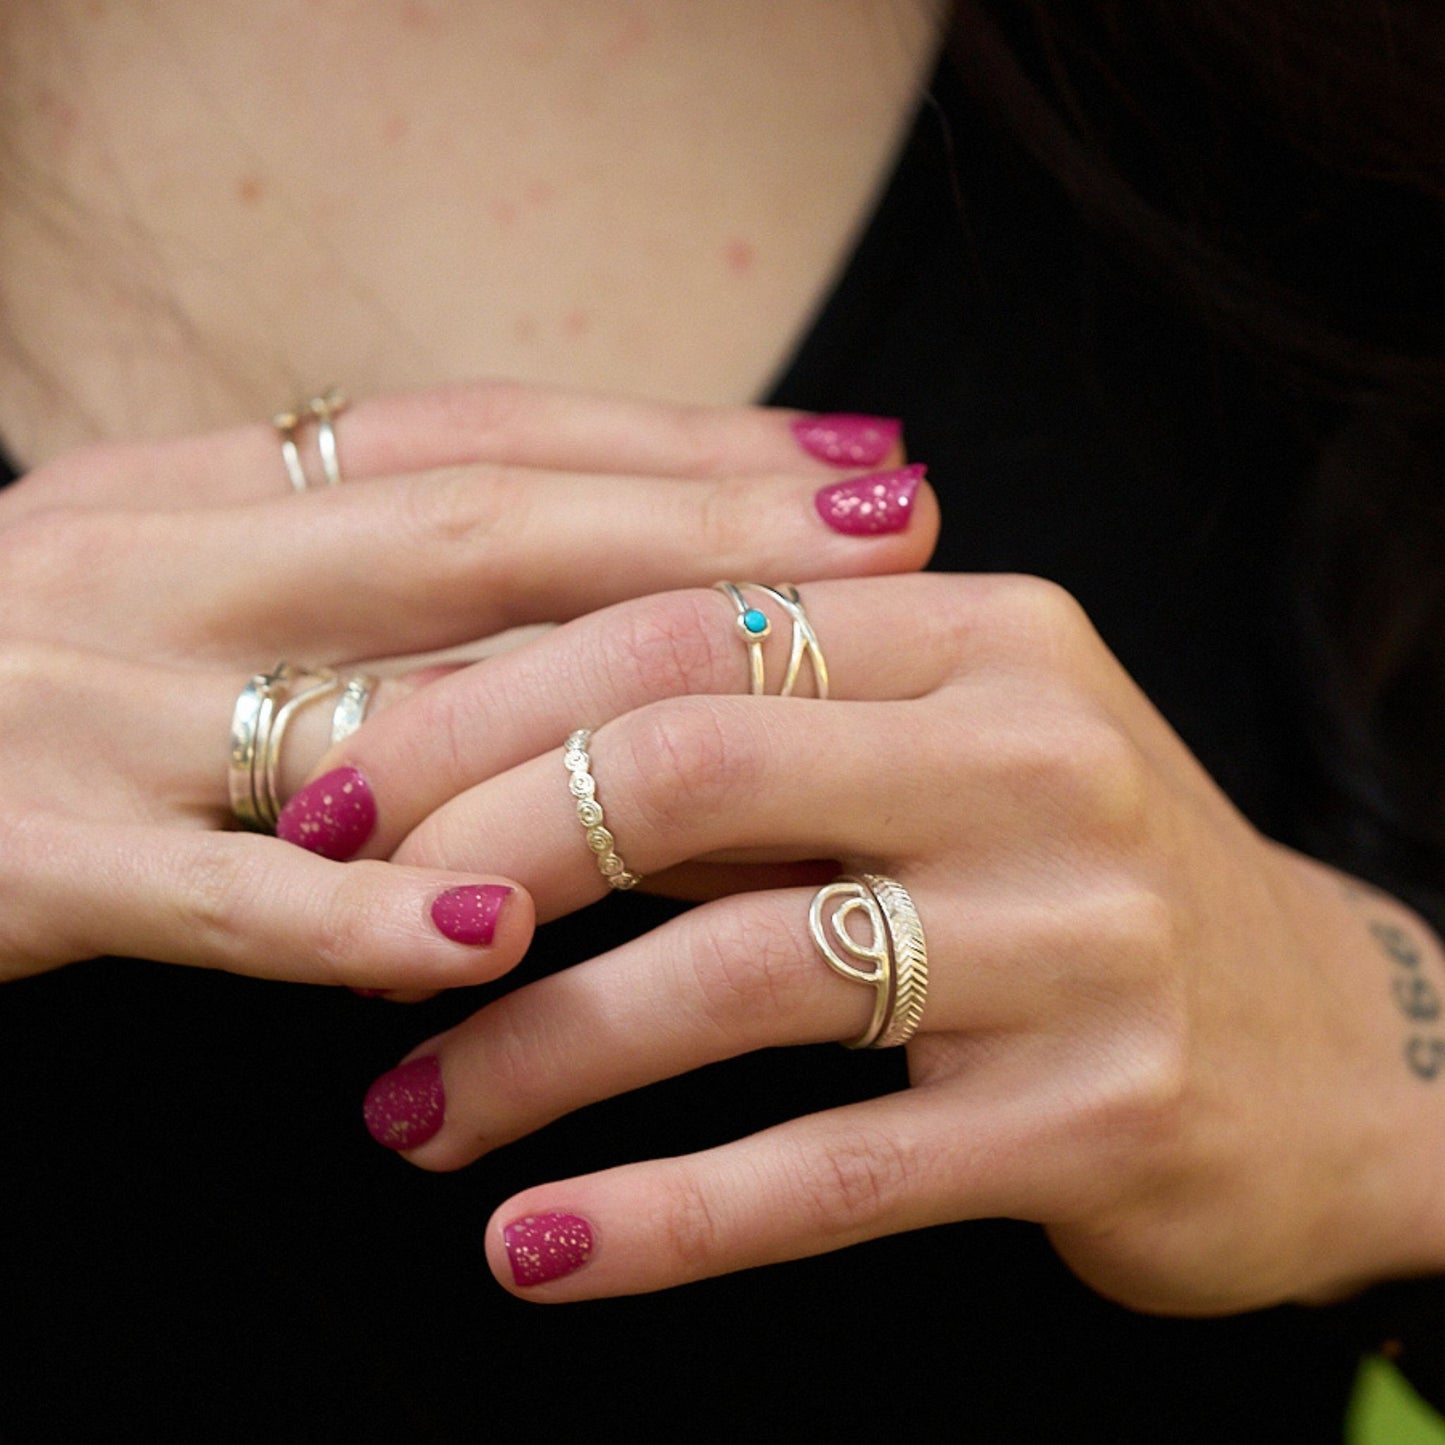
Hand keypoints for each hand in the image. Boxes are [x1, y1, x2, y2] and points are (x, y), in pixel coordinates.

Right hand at [0, 383, 932, 980]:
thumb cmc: (4, 697)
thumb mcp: (174, 590)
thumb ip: (351, 588)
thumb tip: (578, 597)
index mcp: (195, 490)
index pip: (483, 437)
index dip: (679, 442)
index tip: (852, 457)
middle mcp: (151, 561)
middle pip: (480, 528)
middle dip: (698, 530)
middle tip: (892, 530)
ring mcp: (79, 706)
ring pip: (379, 690)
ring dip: (597, 698)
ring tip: (787, 700)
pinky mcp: (12, 864)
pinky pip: (214, 895)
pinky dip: (356, 916)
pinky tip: (501, 936)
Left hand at [324, 571, 1444, 1311]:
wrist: (1332, 1047)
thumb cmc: (1076, 880)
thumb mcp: (945, 754)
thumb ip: (763, 731)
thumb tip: (490, 747)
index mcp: (981, 633)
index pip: (684, 626)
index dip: (485, 711)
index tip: (348, 803)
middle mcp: (1036, 757)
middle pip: (690, 769)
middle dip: (480, 860)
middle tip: (347, 942)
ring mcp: (1078, 937)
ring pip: (738, 978)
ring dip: (536, 1057)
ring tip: (407, 1117)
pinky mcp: (1096, 1117)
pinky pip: (832, 1172)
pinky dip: (663, 1216)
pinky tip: (538, 1250)